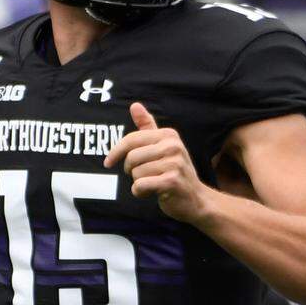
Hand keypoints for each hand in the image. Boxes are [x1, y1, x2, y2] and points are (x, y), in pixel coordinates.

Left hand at [104, 102, 210, 224]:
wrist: (197, 199)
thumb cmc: (175, 172)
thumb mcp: (163, 146)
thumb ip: (147, 126)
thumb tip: (134, 105)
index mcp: (168, 135)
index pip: (131, 139)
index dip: (116, 152)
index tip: (108, 162)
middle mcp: (173, 146)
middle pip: (131, 158)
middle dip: (131, 170)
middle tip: (144, 176)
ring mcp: (174, 164)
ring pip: (136, 174)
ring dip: (139, 183)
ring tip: (154, 184)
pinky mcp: (172, 182)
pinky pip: (140, 185)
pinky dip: (141, 192)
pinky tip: (153, 192)